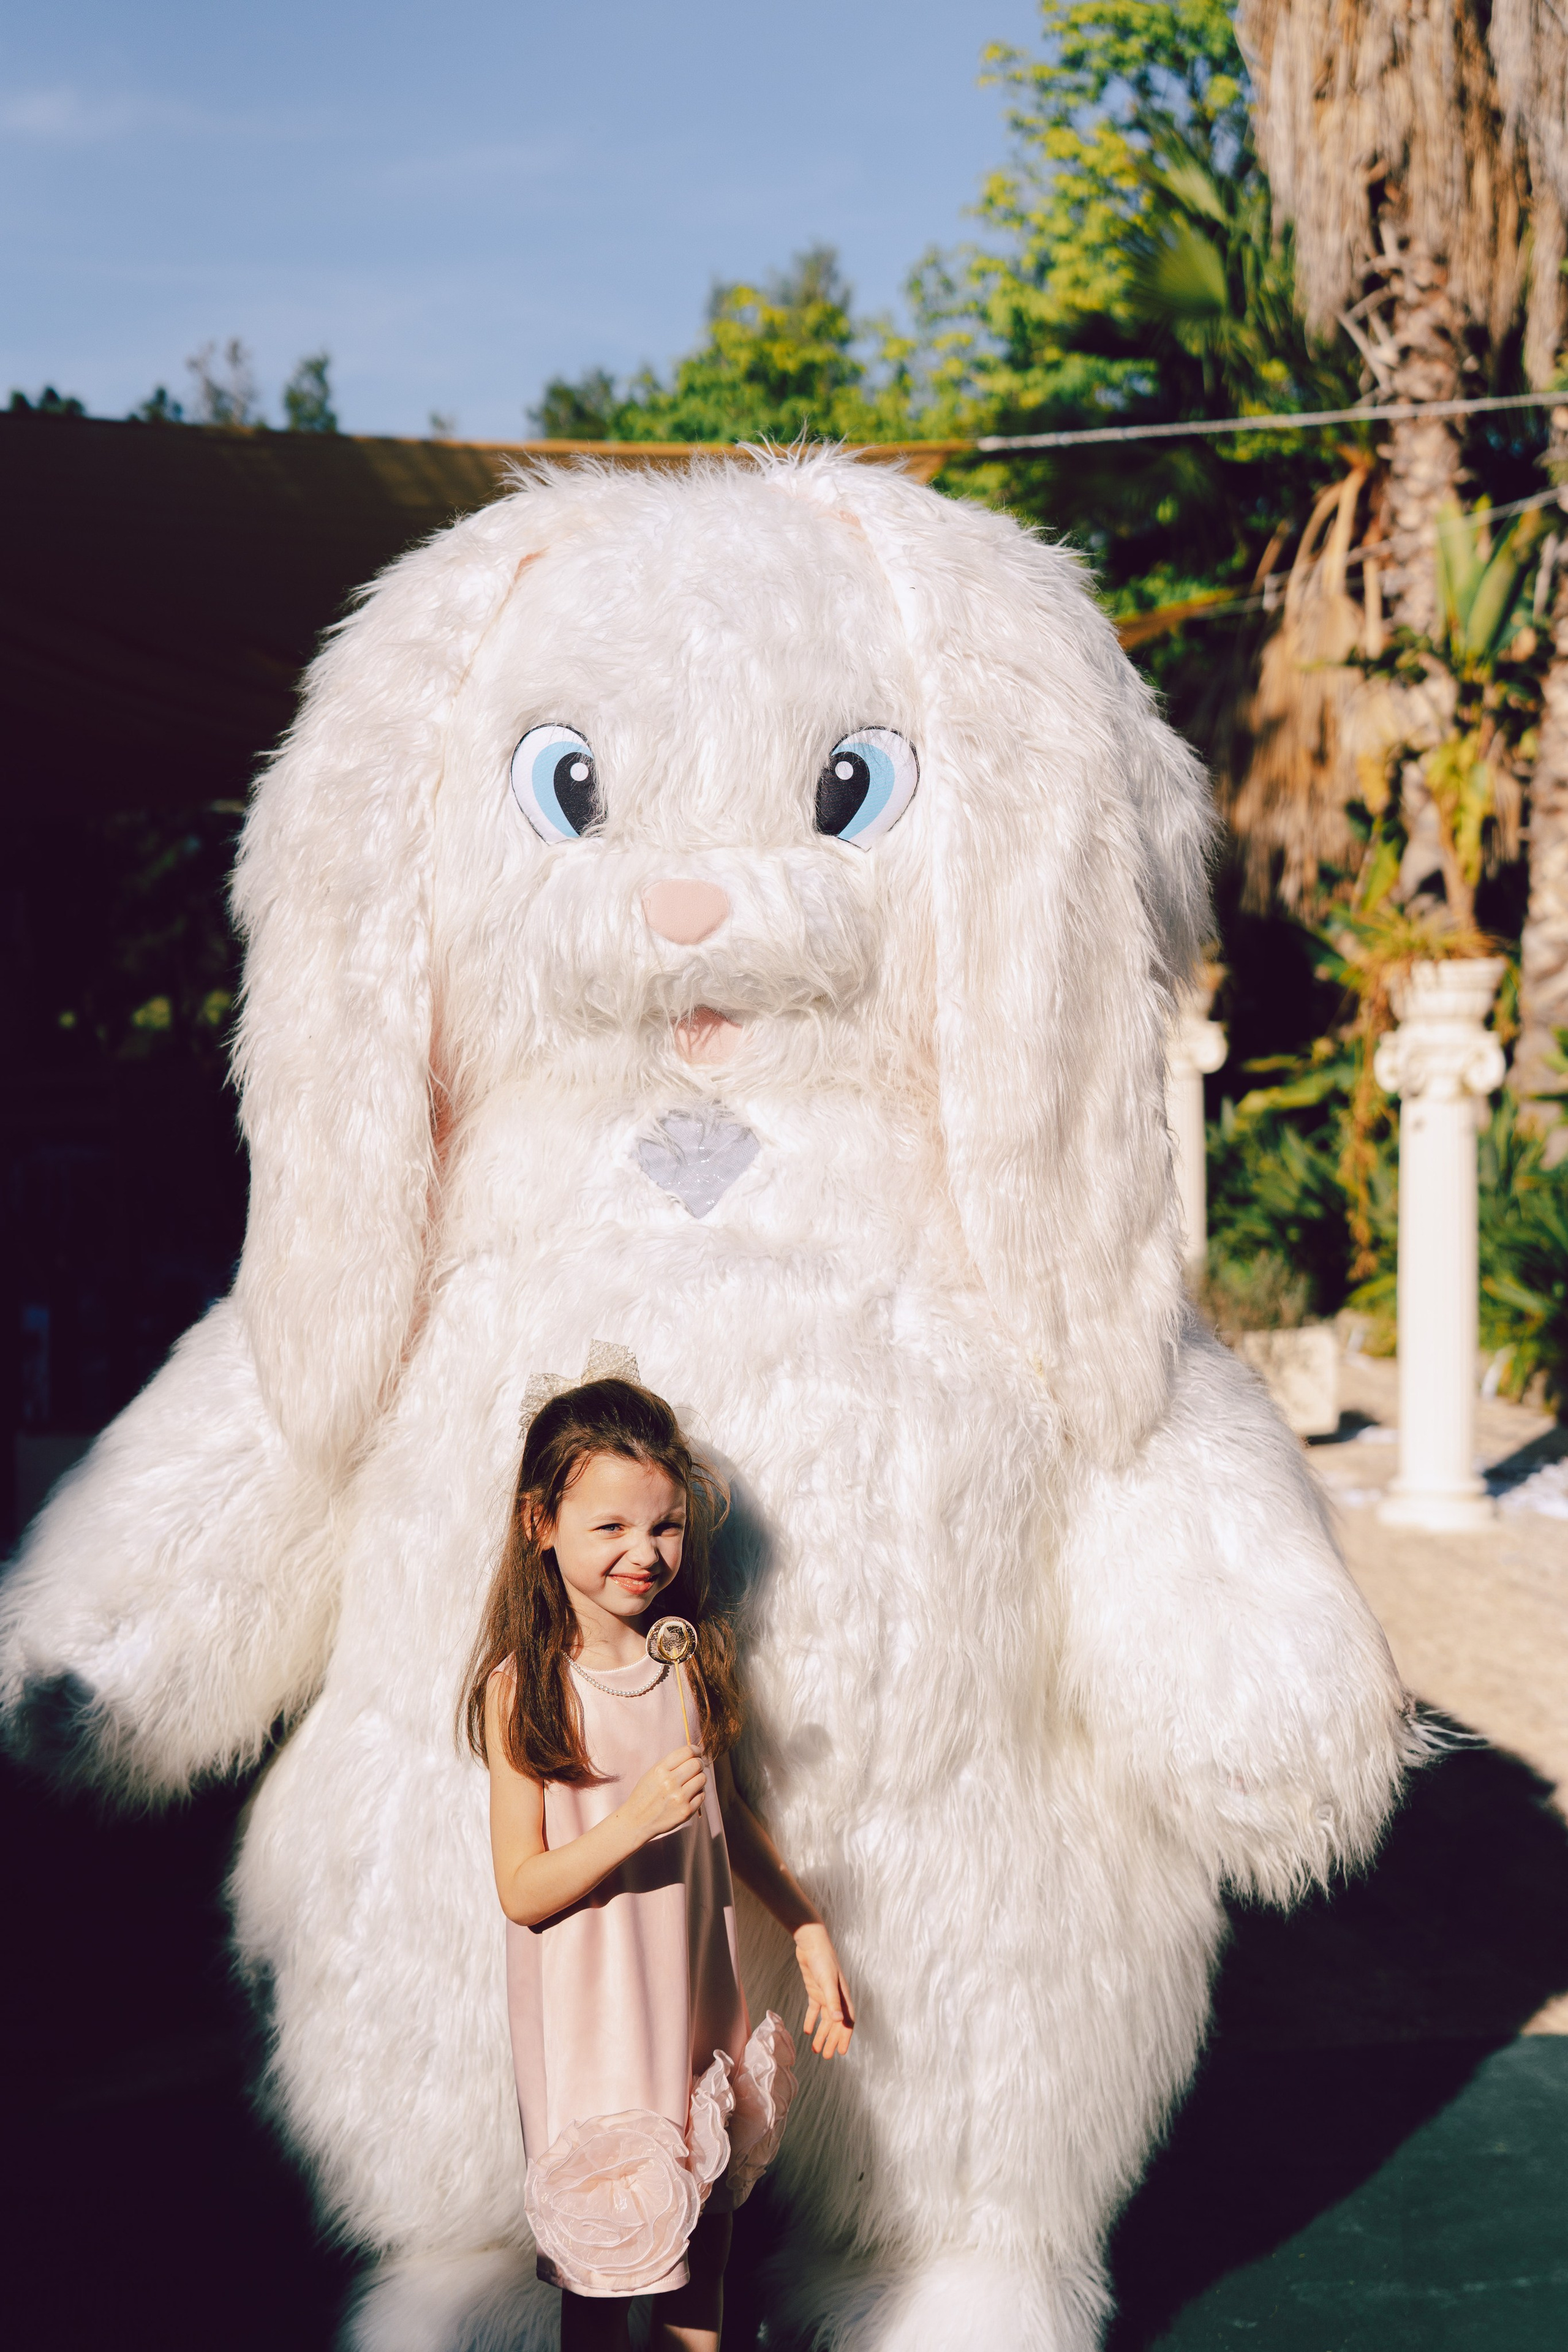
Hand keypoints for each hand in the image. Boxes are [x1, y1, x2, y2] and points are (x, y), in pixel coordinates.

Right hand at [623, 1745, 706, 1842]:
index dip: (695, 1750)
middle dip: (699, 1764)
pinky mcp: (686, 1811)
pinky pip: (702, 1795)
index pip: (687, 1752)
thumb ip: (671, 1763)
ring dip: (699, 1778)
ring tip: (691, 1782)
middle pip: (697, 1764)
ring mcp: (679, 1798)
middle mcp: (670, 1783)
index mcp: (660, 1770)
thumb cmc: (645, 1795)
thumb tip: (693, 1753)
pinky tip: (689, 1795)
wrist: (637, 1821)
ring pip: (702, 1779)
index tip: (697, 1753)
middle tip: (696, 1768)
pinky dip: (698, 1793)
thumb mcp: (652, 1774)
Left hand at [794, 1923, 853, 2058]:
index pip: (847, 2022)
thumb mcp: (828, 1981)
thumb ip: (832, 2001)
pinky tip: (807, 2032)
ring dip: (822, 2035)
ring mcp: (824, 1994)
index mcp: (843, 1997)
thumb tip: (838, 2021)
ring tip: (816, 2050)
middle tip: (827, 2056)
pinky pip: (814, 2010)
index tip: (841, 2052)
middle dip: (832, 2040)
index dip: (845, 2037)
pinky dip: (811, 2021)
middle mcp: (835, 1998)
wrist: (811, 1943)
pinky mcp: (814, 1990)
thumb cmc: (823, 1960)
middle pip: (835, 2024)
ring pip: (825, 2020)